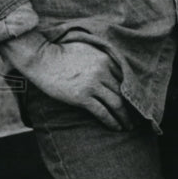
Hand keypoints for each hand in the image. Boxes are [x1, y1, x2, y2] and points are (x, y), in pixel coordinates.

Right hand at [3, 32, 133, 130]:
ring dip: (124, 117)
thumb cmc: (61, 53)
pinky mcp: (82, 97)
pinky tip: (116, 128)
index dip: (131, 93)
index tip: (134, 102)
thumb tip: (111, 70)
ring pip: (116, 104)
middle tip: (135, 118)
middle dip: (131, 108)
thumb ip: (102, 59)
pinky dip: (112, 122)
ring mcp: (93, 85)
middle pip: (123, 93)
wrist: (42, 58)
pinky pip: (103, 112)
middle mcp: (103, 72)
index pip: (125, 79)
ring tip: (128, 126)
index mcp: (106, 59)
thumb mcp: (87, 50)